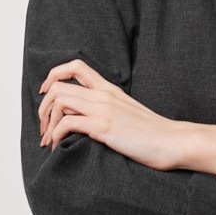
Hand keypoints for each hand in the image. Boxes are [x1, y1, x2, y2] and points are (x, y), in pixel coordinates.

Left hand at [38, 58, 177, 170]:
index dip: (54, 76)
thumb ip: (110, 108)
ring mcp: (103, 109)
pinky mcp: (103, 126)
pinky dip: (56, 136)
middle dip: (43, 107)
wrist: (172, 141)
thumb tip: (89, 118)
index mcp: (109, 89)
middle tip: (44, 128)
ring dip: (47, 122)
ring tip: (49, 140)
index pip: (75, 66)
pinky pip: (67, 123)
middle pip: (58, 85)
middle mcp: (103, 94)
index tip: (46, 94)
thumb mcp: (128, 112)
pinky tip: (59, 148)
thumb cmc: (152, 133)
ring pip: (59, 100)